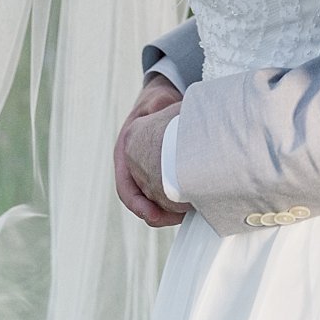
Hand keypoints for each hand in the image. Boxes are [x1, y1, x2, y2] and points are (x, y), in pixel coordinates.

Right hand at [114, 78, 187, 226]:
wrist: (161, 101)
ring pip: (152, 200)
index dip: (138, 204)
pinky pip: (165, 193)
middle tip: (177, 218)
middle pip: (140, 199)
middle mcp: (133, 165)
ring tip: (187, 216)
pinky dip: (176, 202)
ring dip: (167, 212)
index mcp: (126, 152)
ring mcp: (146, 170)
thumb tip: (159, 106)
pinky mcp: (160, 173)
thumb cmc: (157, 102)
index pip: (126, 187)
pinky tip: (192, 207)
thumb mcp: (155, 101)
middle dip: (156, 213)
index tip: (152, 215)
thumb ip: (156, 105)